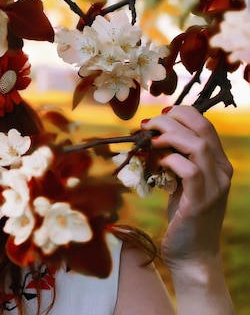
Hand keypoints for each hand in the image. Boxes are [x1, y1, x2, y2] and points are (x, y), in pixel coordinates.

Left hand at [140, 105, 231, 268]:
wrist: (193, 254)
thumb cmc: (183, 216)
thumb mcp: (181, 183)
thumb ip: (176, 161)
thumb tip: (153, 138)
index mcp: (218, 163)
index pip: (205, 125)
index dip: (181, 113)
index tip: (159, 115)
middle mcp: (221, 171)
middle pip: (201, 128)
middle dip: (171, 119)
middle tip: (147, 124)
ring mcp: (214, 186)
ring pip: (197, 145)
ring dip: (168, 136)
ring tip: (149, 139)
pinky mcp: (201, 201)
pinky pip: (189, 170)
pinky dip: (170, 160)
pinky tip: (157, 163)